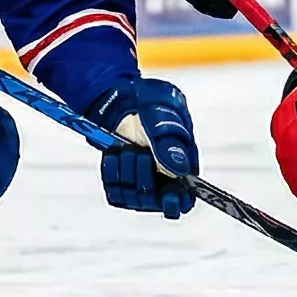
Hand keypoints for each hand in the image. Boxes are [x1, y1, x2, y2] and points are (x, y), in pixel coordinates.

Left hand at [87, 77, 196, 217]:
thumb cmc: (146, 99)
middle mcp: (164, 176)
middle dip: (144, 178)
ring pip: (134, 198)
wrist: (116, 94)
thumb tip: (181, 168)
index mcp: (184, 161)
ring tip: (125, 149)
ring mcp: (141, 179)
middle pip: (155, 200)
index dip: (178, 202)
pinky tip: (114, 155)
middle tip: (139, 153)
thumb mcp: (162, 113)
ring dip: (126, 173)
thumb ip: (170, 141)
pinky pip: (114, 192)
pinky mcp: (120, 181)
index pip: (185, 198)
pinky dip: (111, 174)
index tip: (169, 198)